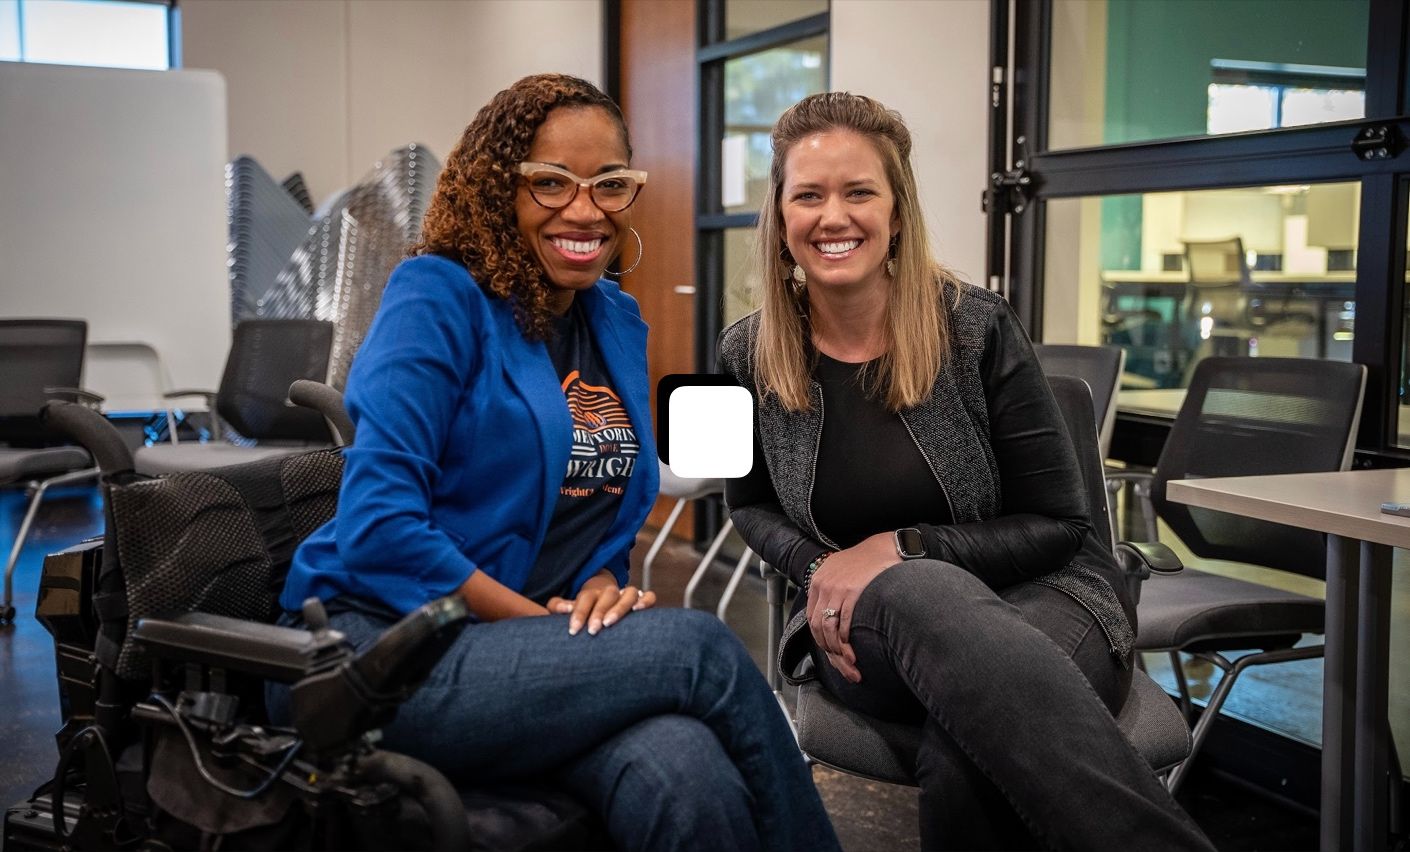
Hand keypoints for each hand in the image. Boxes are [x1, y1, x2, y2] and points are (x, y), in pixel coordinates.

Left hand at [546, 575, 655, 634]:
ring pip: (628, 593)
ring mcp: (627, 594)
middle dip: (599, 612)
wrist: (605, 604)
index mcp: (592, 592)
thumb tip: (564, 608)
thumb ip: (559, 606)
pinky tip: (638, 611)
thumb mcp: (568, 607)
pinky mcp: (642, 600)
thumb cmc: (585, 611)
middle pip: (607, 594)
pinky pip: (649, 596)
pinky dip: (645, 601)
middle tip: (592, 630)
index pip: (585, 598)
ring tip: (610, 623)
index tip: (573, 630)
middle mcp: (611, 592)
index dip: (579, 613)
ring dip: (619, 607)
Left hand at [806, 532, 898, 682]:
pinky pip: (844, 621)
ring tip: (851, 664)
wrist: (885, 547)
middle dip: (830, 652)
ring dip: (839, 651)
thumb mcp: (839, 573)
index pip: (812, 620)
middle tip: (844, 667)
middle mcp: (823, 585)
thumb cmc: (865, 564)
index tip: (832, 655)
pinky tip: (852, 647)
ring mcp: (837, 588)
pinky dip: (846, 638)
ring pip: (829, 629)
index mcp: (817, 582)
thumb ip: (830, 594)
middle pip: (819, 628)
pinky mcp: (852, 591)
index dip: (821, 641)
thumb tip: (830, 623)